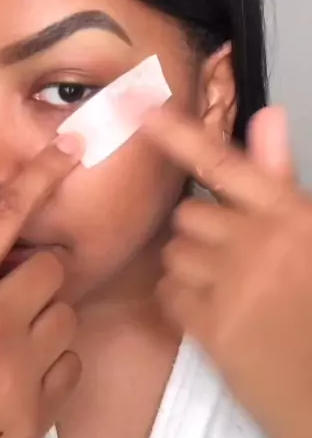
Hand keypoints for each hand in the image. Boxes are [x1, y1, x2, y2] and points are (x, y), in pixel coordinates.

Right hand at [0, 133, 82, 437]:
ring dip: (46, 315)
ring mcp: (21, 370)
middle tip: (9, 290)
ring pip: (67, 314)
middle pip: (51, 266)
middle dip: (35, 270)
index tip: (70, 149)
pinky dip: (55, 361)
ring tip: (11, 336)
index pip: (4, 218)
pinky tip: (21, 372)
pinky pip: (73, 362)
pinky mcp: (40, 411)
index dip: (40, 176)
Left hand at [142, 104, 311, 437]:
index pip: (223, 163)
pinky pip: (168, 293)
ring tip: (226, 287)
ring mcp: (232, 285)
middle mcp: (257, 243)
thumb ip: (281, 180)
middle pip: (189, 214)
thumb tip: (266, 116)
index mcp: (289, 215)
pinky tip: (212, 312)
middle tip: (229, 257)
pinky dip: (182, 300)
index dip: (178, 134)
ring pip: (174, 253)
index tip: (141, 109)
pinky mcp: (211, 327)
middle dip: (202, 232)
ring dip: (190, 265)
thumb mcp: (311, 236)